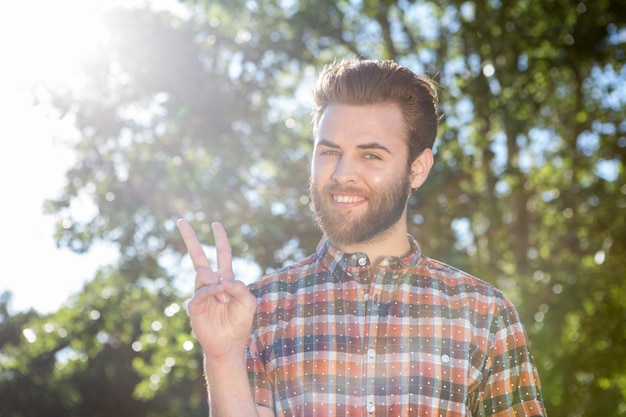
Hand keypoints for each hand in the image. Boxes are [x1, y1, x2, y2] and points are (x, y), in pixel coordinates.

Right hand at [177, 219, 256, 359]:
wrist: (229, 344)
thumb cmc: (240, 322)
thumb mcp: (248, 301)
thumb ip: (239, 286)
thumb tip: (220, 279)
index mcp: (225, 279)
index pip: (222, 254)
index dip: (220, 239)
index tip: (215, 224)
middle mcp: (211, 283)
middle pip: (198, 256)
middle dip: (190, 238)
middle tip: (181, 220)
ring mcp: (201, 293)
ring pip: (203, 274)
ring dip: (217, 285)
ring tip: (225, 301)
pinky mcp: (194, 305)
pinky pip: (201, 291)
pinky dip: (212, 292)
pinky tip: (219, 297)